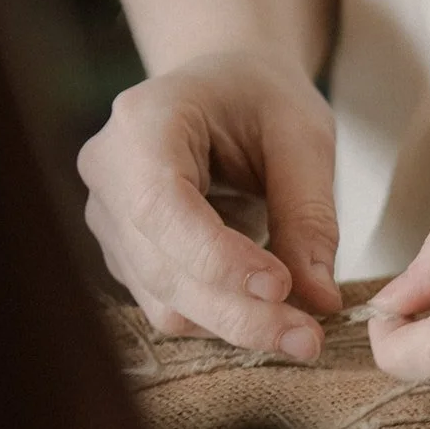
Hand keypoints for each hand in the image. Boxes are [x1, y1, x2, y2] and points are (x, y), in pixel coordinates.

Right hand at [78, 50, 339, 358]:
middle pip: (163, 269)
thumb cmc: (264, 99)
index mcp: (143, 122)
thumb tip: (320, 300)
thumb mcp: (304, 137)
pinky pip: (171, 306)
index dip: (218, 259)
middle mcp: (109, 174)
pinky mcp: (127, 257)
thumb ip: (310, 215)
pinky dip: (225, 318)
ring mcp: (110, 220)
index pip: (163, 207)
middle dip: (239, 312)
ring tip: (303, 330)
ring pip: (164, 302)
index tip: (282, 288)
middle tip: (311, 339)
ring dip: (236, 326)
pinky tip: (272, 312)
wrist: (226, 89)